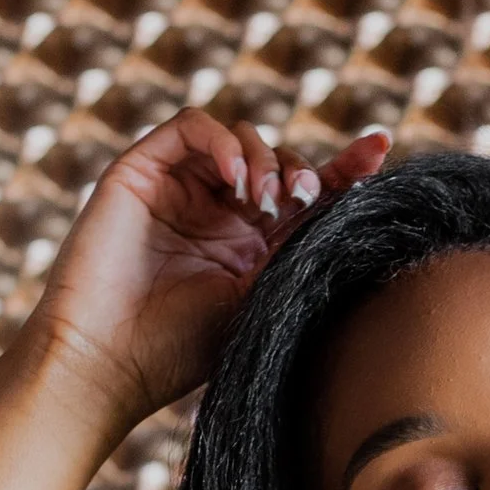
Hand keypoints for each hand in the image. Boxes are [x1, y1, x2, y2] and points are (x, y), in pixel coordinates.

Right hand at [25, 112, 391, 438]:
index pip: (307, 194)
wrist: (108, 362)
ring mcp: (182, 189)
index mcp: (252, 247)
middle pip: (280, 160)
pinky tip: (239, 180)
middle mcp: (219, 213)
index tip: (381, 148)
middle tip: (304, 201)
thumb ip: (300, 252)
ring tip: (268, 201)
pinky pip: (192, 127)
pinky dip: (223, 141)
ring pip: (240, 138)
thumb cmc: (181, 349)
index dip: (346, 167)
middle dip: (303, 171)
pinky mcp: (142, 170)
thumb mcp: (262, 297)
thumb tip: (357, 217)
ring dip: (266, 158)